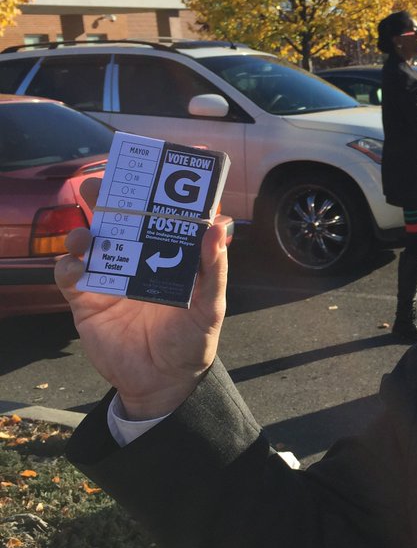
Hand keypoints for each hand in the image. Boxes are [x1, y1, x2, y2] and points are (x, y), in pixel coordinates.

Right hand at [54, 178, 229, 419]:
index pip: (162, 214)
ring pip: (89, 242)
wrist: (161, 384)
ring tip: (87, 234)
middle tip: (99, 183)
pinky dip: (68, 267)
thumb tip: (217, 227)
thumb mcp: (209, 308)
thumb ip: (213, 270)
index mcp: (169, 256)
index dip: (158, 189)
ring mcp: (110, 278)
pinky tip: (76, 266)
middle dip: (108, 197)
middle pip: (118, 219)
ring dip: (83, 231)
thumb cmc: (192, 343)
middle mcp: (138, 260)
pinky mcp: (87, 300)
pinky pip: (69, 276)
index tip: (157, 163)